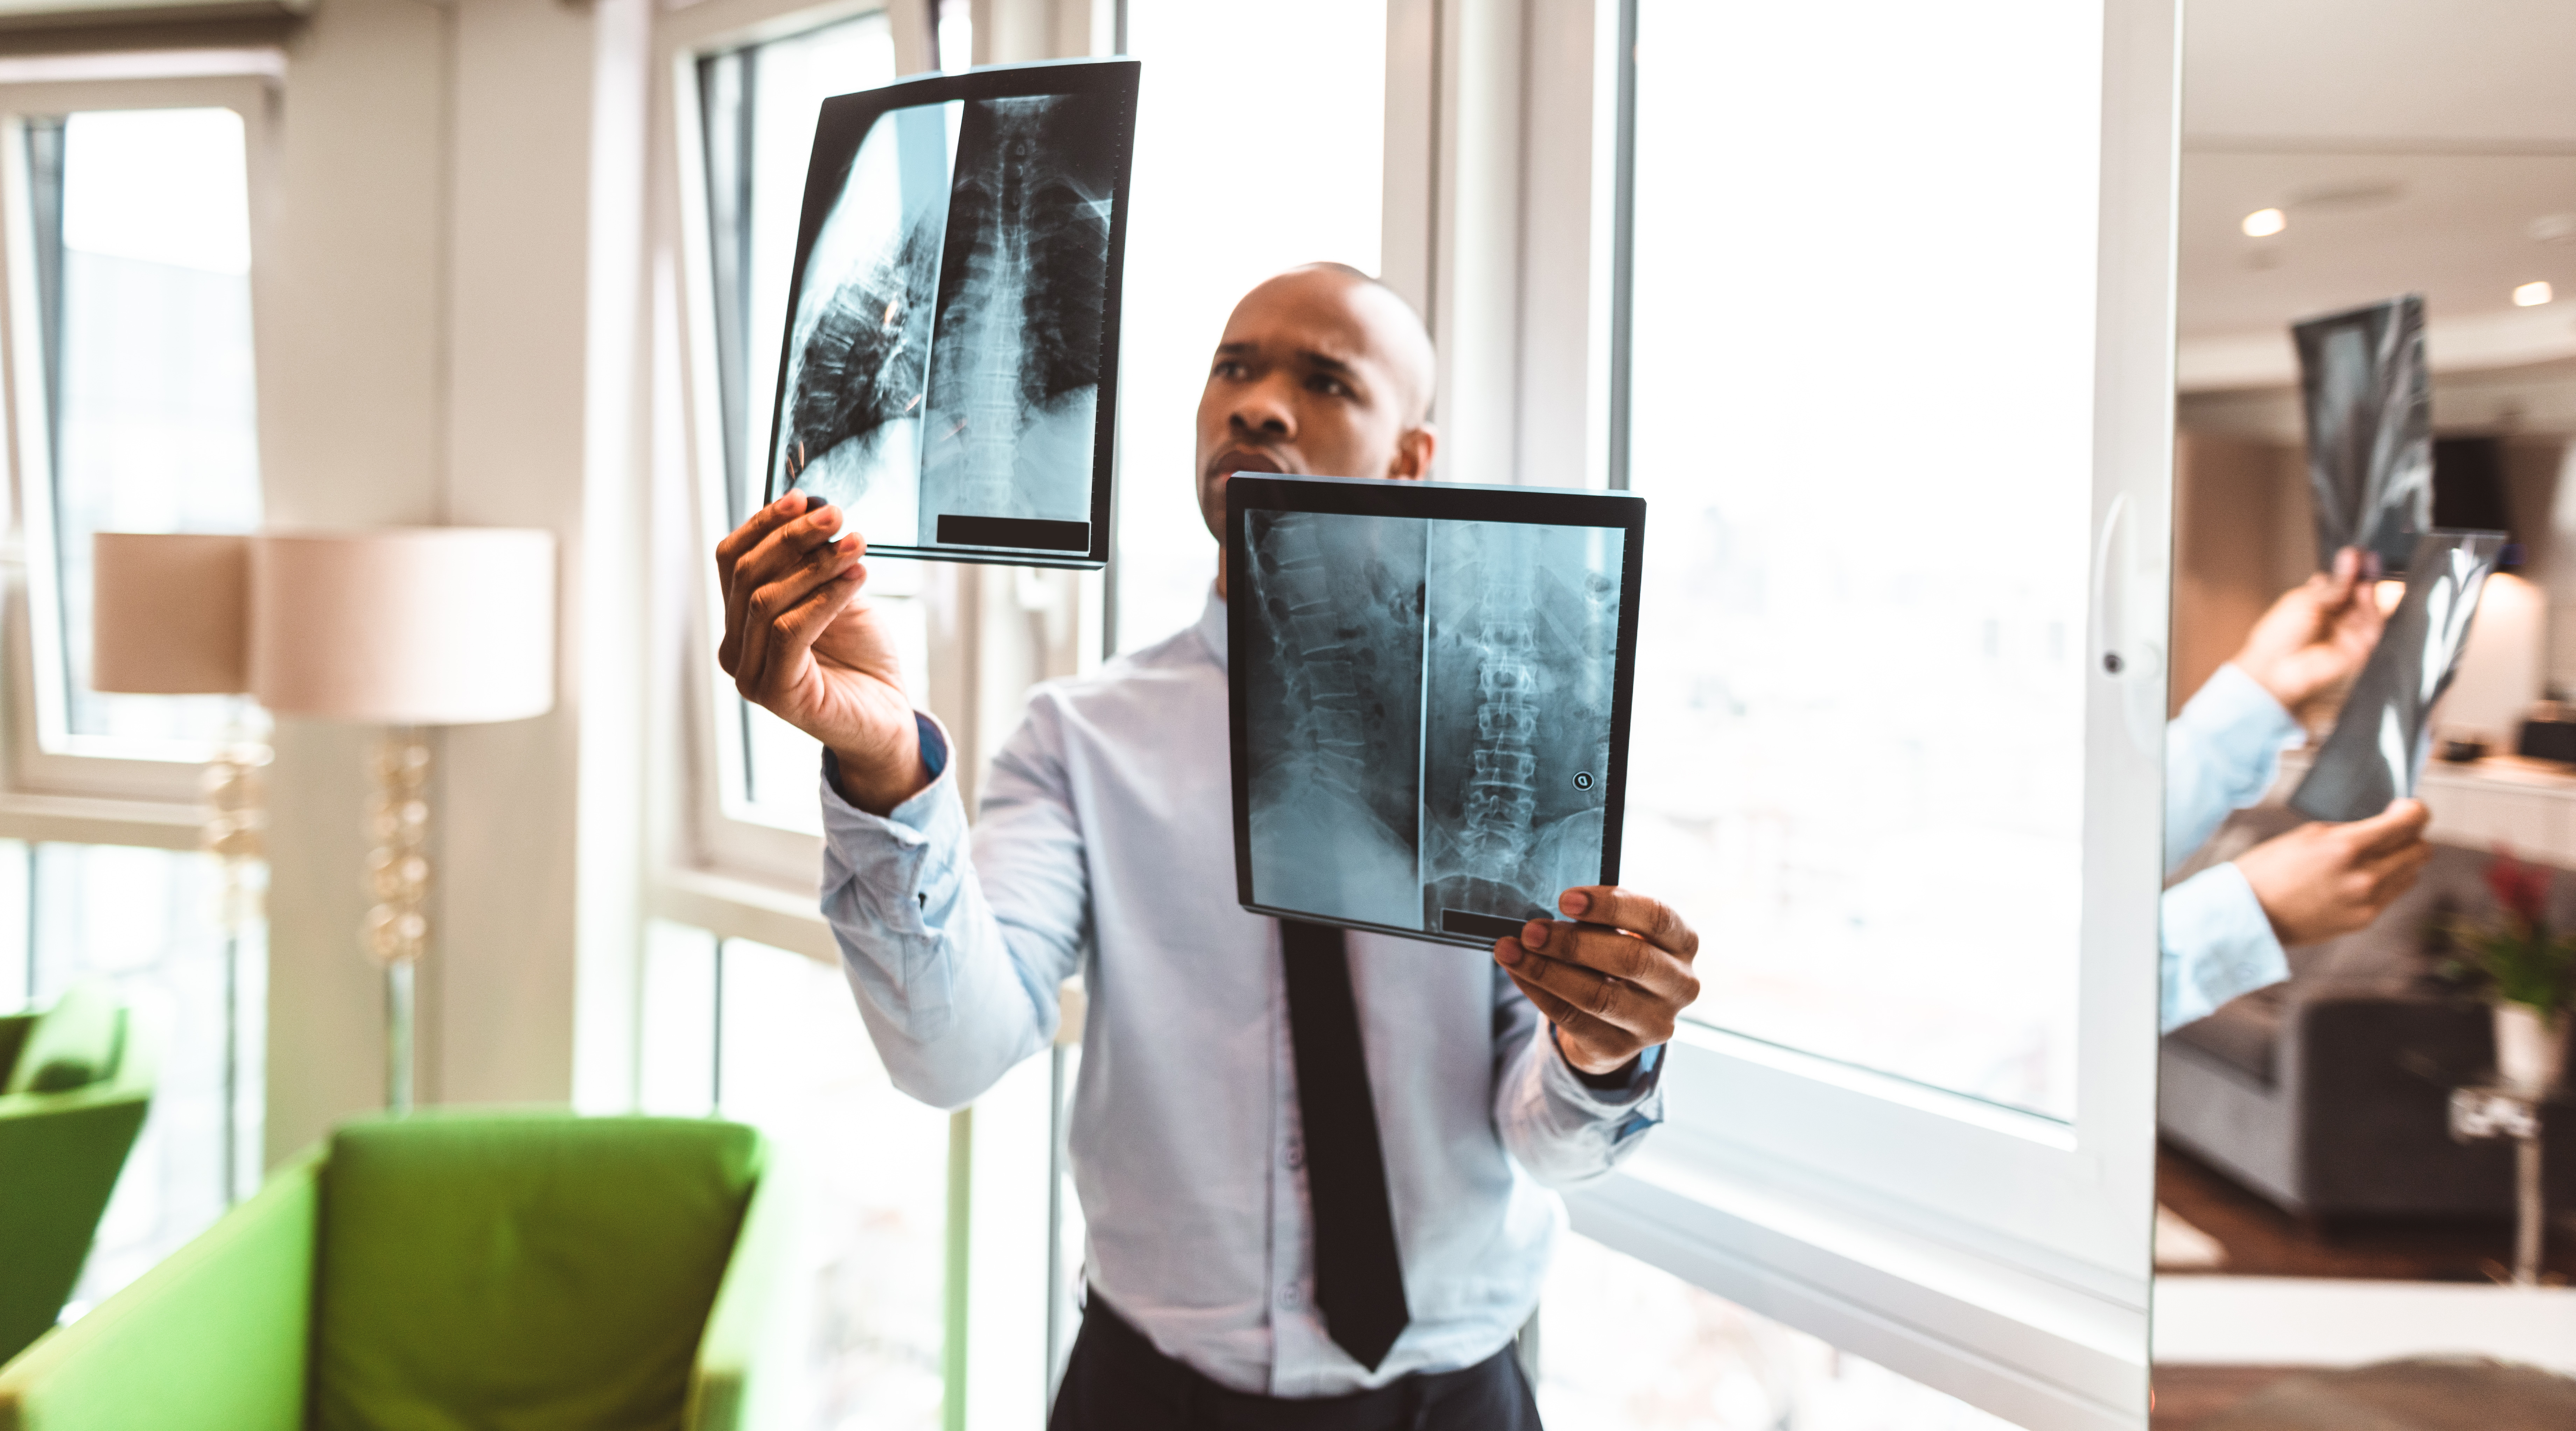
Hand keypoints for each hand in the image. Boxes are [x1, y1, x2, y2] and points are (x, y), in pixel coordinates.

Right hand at [715, 491, 925, 812]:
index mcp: (739, 621)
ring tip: (856, 544)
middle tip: (835, 515)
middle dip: (792, 537)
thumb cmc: (860, 660)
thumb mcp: (835, 596)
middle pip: (746, 574)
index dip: (762, 524)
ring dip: (815, 564)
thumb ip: (813, 563)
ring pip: (766, 600)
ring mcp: (750, 674)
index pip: (732, 560)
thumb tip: (809, 508)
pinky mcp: (776, 692)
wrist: (886, 719)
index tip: (801, 499)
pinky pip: (790, 630)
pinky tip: (856, 577)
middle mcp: (735, 648)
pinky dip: (825, 596)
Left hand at [1495, 887, 1700, 1075]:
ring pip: (1599, 996)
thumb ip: (1600, 921)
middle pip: (1631, 959)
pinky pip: (1574, 1020)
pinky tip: (1518, 973)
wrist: (1618, 1021)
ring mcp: (1654, 1023)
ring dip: (1548, 970)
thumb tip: (1546, 917)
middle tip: (1531, 930)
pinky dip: (1540, 993)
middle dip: (1574, 943)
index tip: (1565, 899)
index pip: (1657, 918)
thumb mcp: (1622, 933)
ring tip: (1511, 950)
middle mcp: (1680, 985)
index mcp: (1683, 944)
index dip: (1611, 906)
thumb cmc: (1617, 959)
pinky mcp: (1622, 1049)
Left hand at [2229, 546, 2385, 711]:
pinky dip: (2371, 607)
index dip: (2347, 568)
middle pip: (2356, 592)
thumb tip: (2350, 558)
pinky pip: (2373, 625)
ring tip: (2365, 571)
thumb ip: (2334, 583)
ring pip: (2367, 606)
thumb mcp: (2304, 600)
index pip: (2339, 582)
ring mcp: (2347, 632)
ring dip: (2368, 587)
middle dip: (2362, 574)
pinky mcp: (2359, 647)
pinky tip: (2365, 590)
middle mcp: (2334, 617)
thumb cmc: (2278, 636)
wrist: (2275, 670)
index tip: (2354, 553)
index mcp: (2315, 603)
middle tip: (2365, 558)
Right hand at [2232, 799, 2431, 945]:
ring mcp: (2367, 902)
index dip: (2415, 810)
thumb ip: (2351, 831)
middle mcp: (2365, 876)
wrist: (2249, 914)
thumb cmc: (2269, 868)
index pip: (2409, 822)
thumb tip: (2383, 827)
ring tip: (2373, 857)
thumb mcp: (2308, 835)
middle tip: (2392, 831)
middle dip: (2411, 836)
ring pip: (2412, 874)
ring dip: (2400, 861)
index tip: (2405, 807)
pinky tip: (2358, 879)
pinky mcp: (2364, 920)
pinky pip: (2392, 894)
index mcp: (2347, 847)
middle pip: (2421, 850)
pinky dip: (2385, 882)